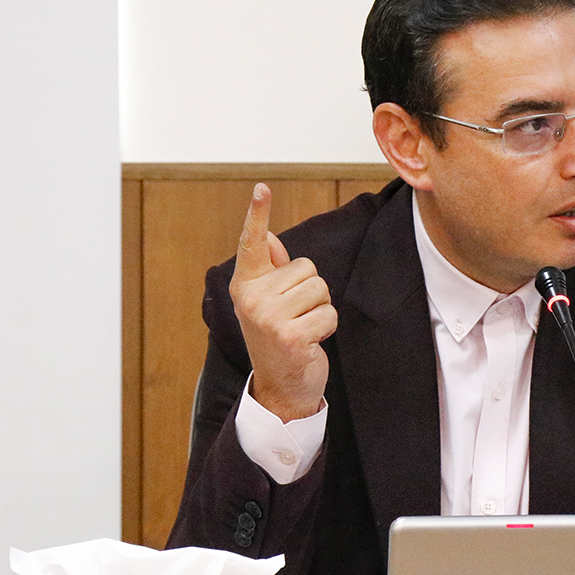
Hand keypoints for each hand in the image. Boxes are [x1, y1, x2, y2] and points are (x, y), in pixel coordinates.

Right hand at [230, 183, 336, 420]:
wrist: (280, 387)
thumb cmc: (278, 338)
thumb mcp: (269, 302)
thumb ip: (270, 271)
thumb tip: (273, 238)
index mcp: (245, 284)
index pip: (253, 243)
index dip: (258, 214)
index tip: (262, 188)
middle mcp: (251, 298)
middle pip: (307, 268)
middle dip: (311, 292)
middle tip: (295, 318)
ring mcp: (268, 317)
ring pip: (321, 289)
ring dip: (320, 310)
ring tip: (303, 329)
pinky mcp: (290, 336)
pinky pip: (328, 313)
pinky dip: (327, 328)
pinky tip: (310, 343)